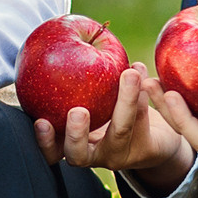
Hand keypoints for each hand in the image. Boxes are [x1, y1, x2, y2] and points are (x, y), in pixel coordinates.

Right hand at [34, 65, 192, 191]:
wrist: (155, 133)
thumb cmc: (110, 107)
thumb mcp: (89, 95)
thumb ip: (72, 81)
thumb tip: (56, 41)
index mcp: (74, 143)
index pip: (52, 152)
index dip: (44, 141)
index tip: (42, 121)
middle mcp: (94, 154)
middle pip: (79, 155)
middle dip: (76, 134)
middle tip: (78, 111)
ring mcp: (121, 155)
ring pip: (120, 132)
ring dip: (125, 101)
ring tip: (129, 74)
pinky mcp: (147, 151)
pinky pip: (144, 123)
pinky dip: (143, 96)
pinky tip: (142, 73)